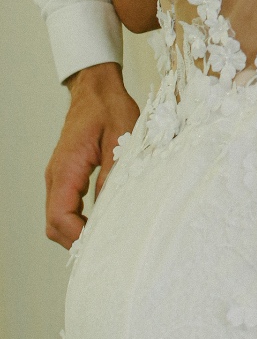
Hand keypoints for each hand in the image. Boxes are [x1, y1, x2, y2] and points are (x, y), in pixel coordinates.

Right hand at [45, 63, 139, 249]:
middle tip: (105, 249)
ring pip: (56, 218)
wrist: (96, 90)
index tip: (100, 245)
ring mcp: (59, 177)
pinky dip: (76, 221)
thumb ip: (115, 172)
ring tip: (104, 241)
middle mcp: (57, 176)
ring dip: (75, 233)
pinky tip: (98, 223)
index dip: (77, 236)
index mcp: (67, 168)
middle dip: (75, 241)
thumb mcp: (121, 137)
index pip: (60, 216)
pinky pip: (64, 207)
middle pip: (53, 224)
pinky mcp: (66, 176)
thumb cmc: (108, 108)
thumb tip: (113, 205)